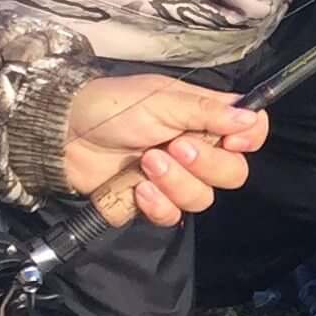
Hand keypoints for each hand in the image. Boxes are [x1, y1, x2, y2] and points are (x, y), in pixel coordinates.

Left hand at [60, 78, 267, 225]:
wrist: (64, 135)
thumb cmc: (113, 107)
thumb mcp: (161, 100)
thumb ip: (207, 111)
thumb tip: (251, 118)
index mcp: (205, 118)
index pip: (250, 131)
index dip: (250, 139)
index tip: (232, 141)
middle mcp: (197, 149)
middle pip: (233, 172)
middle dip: (205, 164)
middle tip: (173, 147)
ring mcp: (176, 179)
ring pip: (203, 198)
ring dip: (176, 183)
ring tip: (146, 162)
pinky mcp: (153, 202)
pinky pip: (174, 215)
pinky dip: (158, 204)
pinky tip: (139, 189)